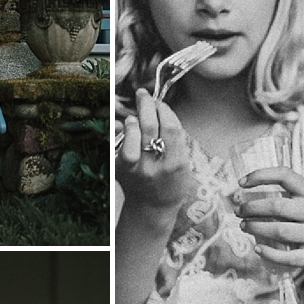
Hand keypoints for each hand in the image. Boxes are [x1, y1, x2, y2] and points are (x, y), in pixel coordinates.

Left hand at [115, 87, 193, 211]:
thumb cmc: (171, 183)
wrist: (152, 209)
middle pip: (151, 126)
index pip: (171, 128)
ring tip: (136, 114)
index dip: (165, 110)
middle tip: (143, 95)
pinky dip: (121, 133)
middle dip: (146, 105)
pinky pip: (119, 146)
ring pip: (133, 135)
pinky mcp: (121, 171)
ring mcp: (137, 169)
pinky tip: (124, 126)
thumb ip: (176, 140)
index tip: (161, 104)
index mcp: (176, 164)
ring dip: (134, 118)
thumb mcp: (184, 164)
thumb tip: (160, 110)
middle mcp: (156, 166)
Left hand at [235, 167, 303, 277]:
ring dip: (256, 228)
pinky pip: (288, 256)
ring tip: (244, 227)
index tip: (241, 183)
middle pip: (277, 206)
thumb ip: (287, 199)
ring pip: (280, 231)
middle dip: (252, 208)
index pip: (285, 176)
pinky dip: (269, 253)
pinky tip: (258, 249)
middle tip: (238, 212)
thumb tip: (247, 198)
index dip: (261, 175)